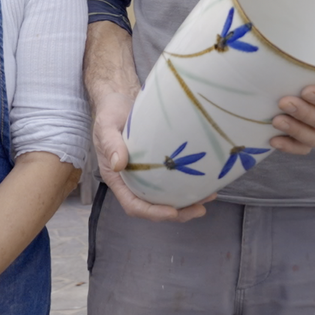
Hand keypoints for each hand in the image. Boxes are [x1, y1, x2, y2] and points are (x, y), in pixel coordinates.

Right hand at [91, 90, 212, 222]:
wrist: (118, 100)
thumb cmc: (110, 114)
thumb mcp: (106, 126)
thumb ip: (111, 144)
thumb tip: (118, 164)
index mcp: (118, 178)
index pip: (133, 204)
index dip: (152, 212)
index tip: (172, 212)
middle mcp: (132, 181)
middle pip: (153, 206)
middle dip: (177, 213)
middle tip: (200, 209)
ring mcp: (146, 174)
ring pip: (166, 197)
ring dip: (187, 202)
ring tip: (208, 198)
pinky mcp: (158, 165)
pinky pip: (172, 181)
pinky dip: (188, 185)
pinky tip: (205, 182)